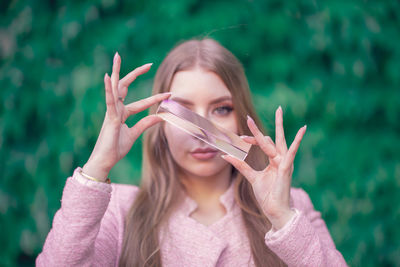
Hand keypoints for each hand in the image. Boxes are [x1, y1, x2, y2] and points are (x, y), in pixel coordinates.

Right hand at [82, 52, 170, 180]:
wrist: (105, 160)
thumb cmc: (116, 148)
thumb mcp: (135, 133)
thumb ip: (146, 123)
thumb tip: (161, 116)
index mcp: (122, 113)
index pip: (141, 102)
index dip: (155, 98)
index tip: (169, 95)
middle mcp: (116, 109)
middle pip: (125, 87)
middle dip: (135, 74)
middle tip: (148, 64)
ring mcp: (111, 112)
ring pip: (115, 88)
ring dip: (117, 71)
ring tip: (117, 56)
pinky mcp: (109, 118)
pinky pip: (109, 101)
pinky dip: (109, 89)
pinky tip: (108, 76)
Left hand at [222, 106, 305, 229]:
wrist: (275, 210)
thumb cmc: (267, 195)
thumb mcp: (251, 176)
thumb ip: (240, 165)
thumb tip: (225, 155)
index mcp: (274, 161)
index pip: (264, 143)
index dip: (253, 138)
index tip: (241, 137)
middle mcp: (280, 159)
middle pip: (276, 137)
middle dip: (277, 122)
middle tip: (278, 108)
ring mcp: (285, 163)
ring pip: (279, 141)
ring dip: (278, 126)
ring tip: (280, 111)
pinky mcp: (286, 168)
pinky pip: (291, 152)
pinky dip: (297, 141)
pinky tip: (303, 129)